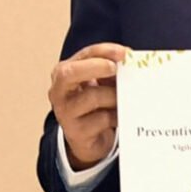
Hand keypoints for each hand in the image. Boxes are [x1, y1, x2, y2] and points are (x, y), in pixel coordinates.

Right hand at [48, 42, 128, 168]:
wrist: (89, 139)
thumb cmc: (96, 106)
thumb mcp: (100, 84)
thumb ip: (111, 72)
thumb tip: (131, 63)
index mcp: (65, 73)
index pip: (83, 55)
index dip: (104, 51)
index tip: (125, 53)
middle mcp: (59, 91)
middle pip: (69, 73)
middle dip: (96, 67)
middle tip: (116, 69)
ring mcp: (65, 112)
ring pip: (93, 97)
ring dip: (114, 97)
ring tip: (123, 101)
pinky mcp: (76, 132)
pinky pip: (102, 119)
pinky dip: (116, 117)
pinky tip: (118, 118)